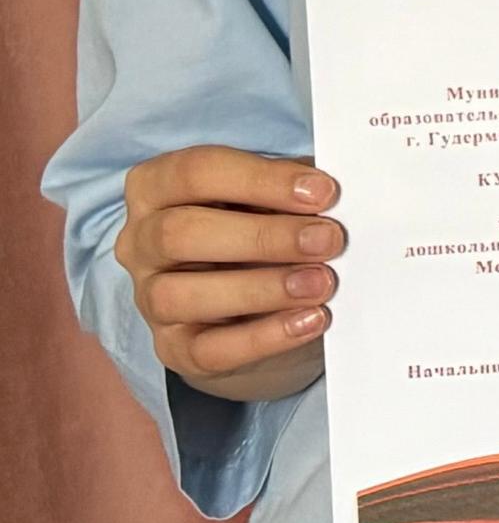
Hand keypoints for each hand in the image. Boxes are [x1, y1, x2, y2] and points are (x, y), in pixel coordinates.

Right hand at [114, 148, 345, 401]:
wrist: (254, 307)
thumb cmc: (263, 231)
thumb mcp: (274, 200)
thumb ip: (293, 192)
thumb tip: (333, 195)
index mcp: (157, 188)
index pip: (195, 172)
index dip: (260, 179)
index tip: (323, 192)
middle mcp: (141, 242)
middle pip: (180, 233)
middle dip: (263, 236)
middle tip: (328, 240)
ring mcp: (150, 298)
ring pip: (180, 295)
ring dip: (260, 288)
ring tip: (322, 283)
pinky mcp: (174, 349)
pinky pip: (208, 349)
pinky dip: (264, 337)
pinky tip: (311, 320)